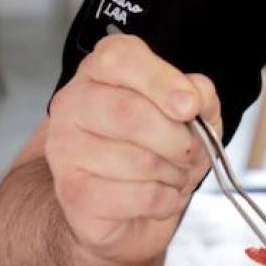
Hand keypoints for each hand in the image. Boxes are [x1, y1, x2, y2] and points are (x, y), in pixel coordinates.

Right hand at [45, 34, 221, 265]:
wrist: (123, 206)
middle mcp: (73, 104)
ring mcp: (66, 150)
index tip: (190, 106)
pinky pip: (138, 196)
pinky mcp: (74, 194)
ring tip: (171, 174)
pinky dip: (165, 200)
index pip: (119, 58)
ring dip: (173, 173)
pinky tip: (158, 195)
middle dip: (177, 139)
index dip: (161, 81)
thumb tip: (196, 95)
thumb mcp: (190, 113)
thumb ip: (199, 95)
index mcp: (99, 72)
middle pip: (130, 113)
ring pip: (138, 160)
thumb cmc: (156, 148)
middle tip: (189, 152)